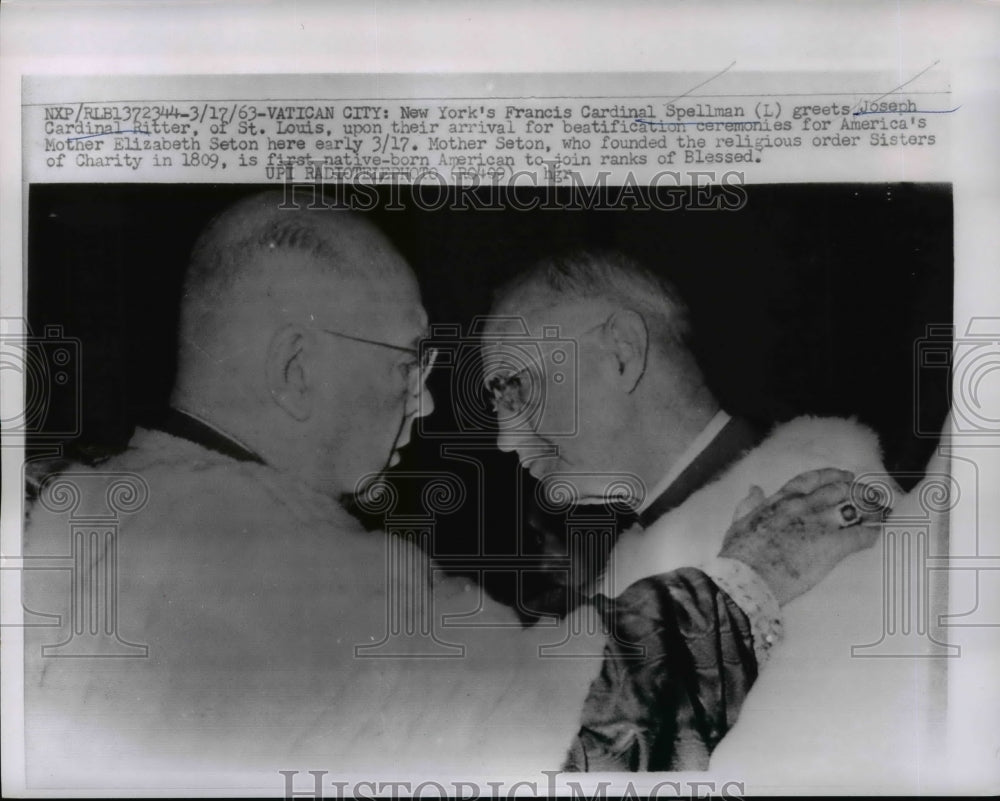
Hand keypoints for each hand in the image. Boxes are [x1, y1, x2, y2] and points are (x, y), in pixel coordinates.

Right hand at [718, 468, 889, 605]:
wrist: (747, 579)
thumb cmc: (738, 556)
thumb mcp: (738, 524)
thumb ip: (748, 504)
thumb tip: (754, 489)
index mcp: (780, 501)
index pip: (811, 480)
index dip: (832, 476)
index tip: (845, 476)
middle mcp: (802, 507)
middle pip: (838, 490)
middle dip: (857, 491)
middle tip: (871, 495)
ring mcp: (819, 525)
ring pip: (853, 508)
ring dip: (870, 508)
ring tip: (882, 510)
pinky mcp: (832, 546)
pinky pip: (860, 535)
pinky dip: (872, 532)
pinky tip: (878, 532)